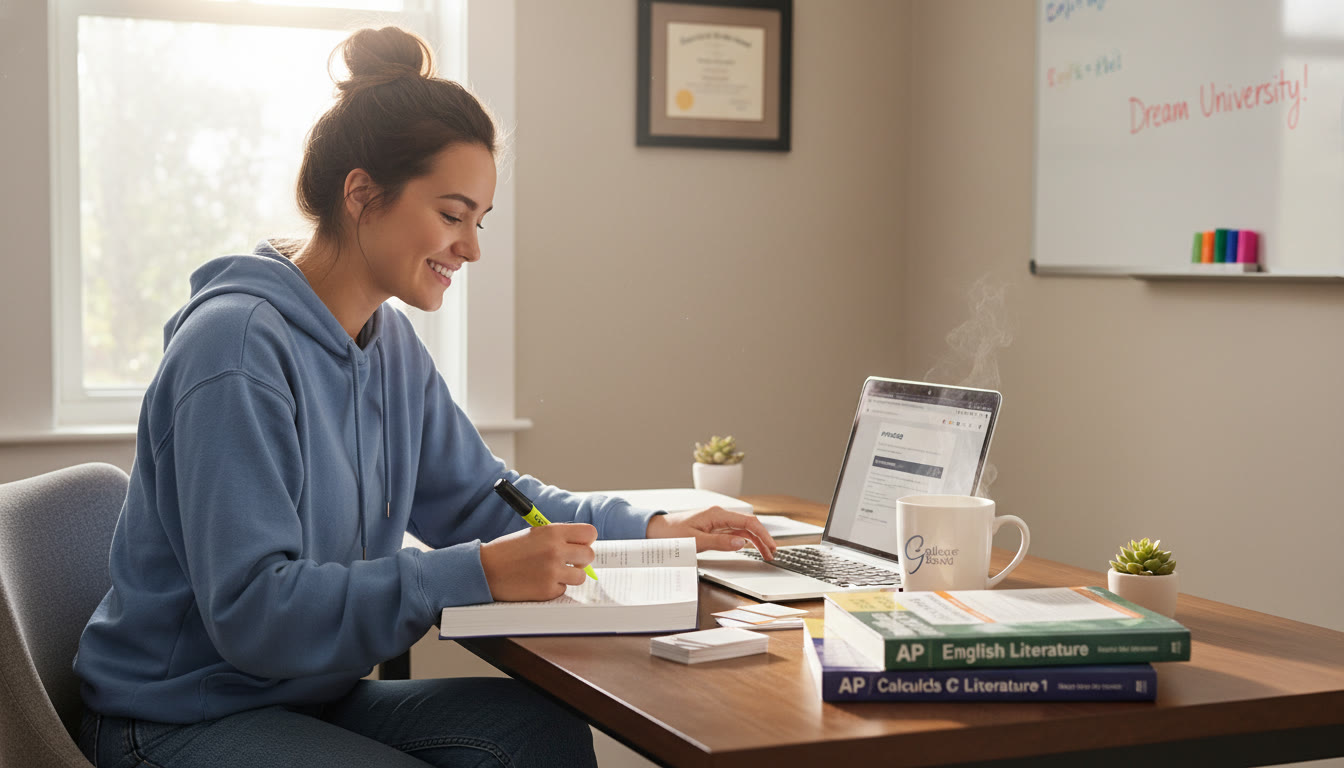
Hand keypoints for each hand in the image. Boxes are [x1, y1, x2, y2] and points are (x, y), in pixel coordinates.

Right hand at [479, 523, 596, 600]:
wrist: (485, 569)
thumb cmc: (508, 550)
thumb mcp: (535, 534)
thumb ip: (559, 537)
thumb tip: (583, 546)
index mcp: (553, 532)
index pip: (589, 533)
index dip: (586, 540)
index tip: (580, 545)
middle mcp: (555, 550)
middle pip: (589, 555)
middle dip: (581, 559)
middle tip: (569, 561)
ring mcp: (552, 572)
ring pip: (581, 576)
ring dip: (570, 576)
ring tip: (552, 572)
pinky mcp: (547, 590)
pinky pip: (563, 590)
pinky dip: (554, 588)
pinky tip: (539, 582)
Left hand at [646, 507, 777, 559]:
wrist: (655, 530)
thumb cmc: (671, 534)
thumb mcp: (696, 541)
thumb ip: (720, 542)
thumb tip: (741, 542)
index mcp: (717, 514)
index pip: (747, 521)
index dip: (762, 534)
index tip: (771, 546)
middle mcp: (719, 515)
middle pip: (748, 524)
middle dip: (763, 538)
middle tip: (772, 553)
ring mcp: (717, 520)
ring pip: (743, 528)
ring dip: (755, 539)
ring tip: (765, 553)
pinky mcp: (713, 526)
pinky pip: (734, 531)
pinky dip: (745, 538)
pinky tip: (750, 546)